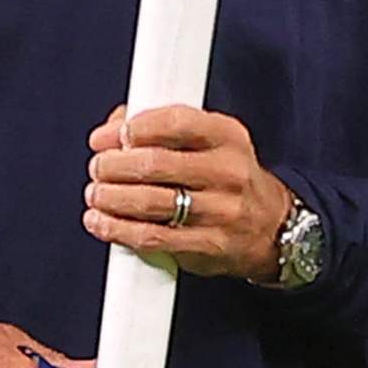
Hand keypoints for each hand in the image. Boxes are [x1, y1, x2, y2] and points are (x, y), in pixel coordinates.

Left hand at [84, 105, 295, 280]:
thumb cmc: (227, 180)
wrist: (271, 227)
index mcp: (227, 136)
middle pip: (155, 164)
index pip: (174, 123)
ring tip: (95, 194)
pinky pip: (152, 237)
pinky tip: (101, 222)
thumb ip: (162, 128)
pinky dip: (117, 230)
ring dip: (109, 198)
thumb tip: (112, 128)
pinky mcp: (208, 245)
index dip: (132, 128)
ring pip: (149, 202)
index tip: (106, 138)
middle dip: (113, 166)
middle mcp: (227, 172)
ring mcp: (220, 211)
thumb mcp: (209, 142)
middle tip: (97, 168)